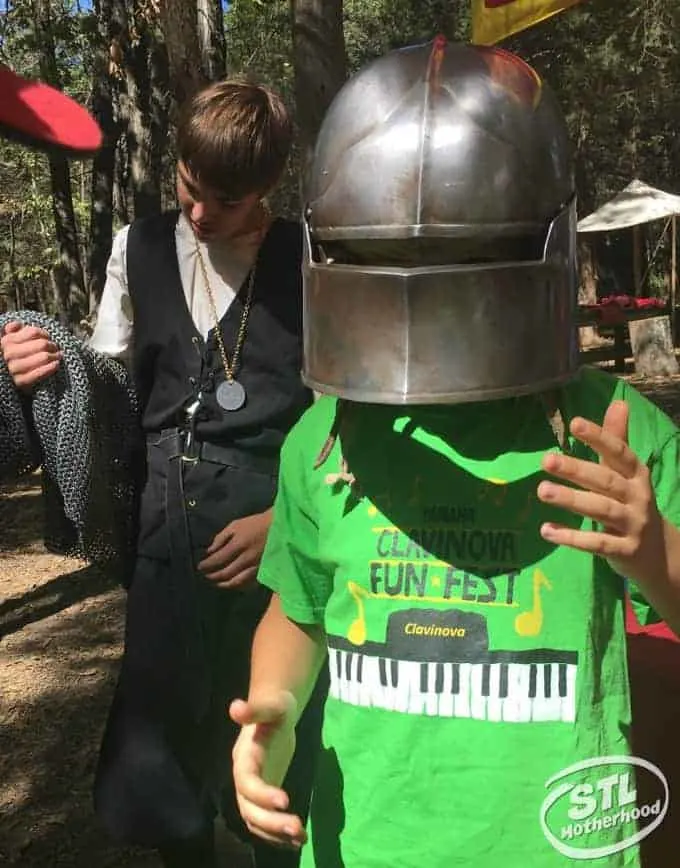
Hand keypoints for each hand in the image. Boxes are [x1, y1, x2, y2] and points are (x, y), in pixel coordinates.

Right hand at [1, 322, 61, 388]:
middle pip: (42, 344)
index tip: (47, 338)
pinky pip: (40, 373)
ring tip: (57, 356)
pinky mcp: (21, 381)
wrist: (16, 375)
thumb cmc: (20, 353)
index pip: (34, 332)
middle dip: (52, 345)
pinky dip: (51, 368)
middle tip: (55, 348)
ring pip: (43, 357)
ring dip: (55, 356)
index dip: (44, 334)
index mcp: (6, 341)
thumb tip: (17, 324)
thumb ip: (14, 329)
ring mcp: (14, 368)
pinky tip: (56, 364)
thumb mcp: (14, 339)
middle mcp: (8, 354)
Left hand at [197, 508, 271, 588]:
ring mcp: (256, 567)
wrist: (278, 526)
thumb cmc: (255, 523)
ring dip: (224, 584)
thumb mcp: (236, 525)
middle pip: (226, 573)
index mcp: (238, 545)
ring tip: (217, 583)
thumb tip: (209, 551)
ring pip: (237, 581)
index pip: (218, 560)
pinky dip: (238, 585)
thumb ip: (221, 538)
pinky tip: (233, 584)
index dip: (207, 565)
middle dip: (213, 576)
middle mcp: (246, 559)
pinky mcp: (263, 571)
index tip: (200, 567)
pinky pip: (249, 583)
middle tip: (206, 575)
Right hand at [230, 692, 305, 848]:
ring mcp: (252, 791)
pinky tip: (299, 840)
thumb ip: (257, 709)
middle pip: (249, 808)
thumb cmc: (275, 708)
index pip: (247, 782)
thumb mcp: (272, 706)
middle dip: (271, 822)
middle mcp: (244, 779)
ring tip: (301, 837)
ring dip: (275, 833)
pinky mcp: (263, 797)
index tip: (285, 800)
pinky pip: (265, 822)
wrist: (275, 715)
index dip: (262, 794)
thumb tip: (235, 707)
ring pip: (256, 821)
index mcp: (244, 758)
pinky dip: (279, 835)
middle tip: (297, 827)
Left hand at [537, 400, 664, 581]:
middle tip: (546, 460)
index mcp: (637, 474)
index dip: (599, 437)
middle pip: (606, 480)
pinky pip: (597, 543)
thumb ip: (617, 440)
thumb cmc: (633, 504)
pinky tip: (546, 530)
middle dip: (577, 469)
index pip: (619, 452)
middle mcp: (637, 497)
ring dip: (571, 500)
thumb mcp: (627, 473)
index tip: (574, 422)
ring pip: (601, 510)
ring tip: (541, 491)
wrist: (658, 554)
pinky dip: (572, 538)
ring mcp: (633, 524)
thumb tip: (618, 402)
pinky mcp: (625, 550)